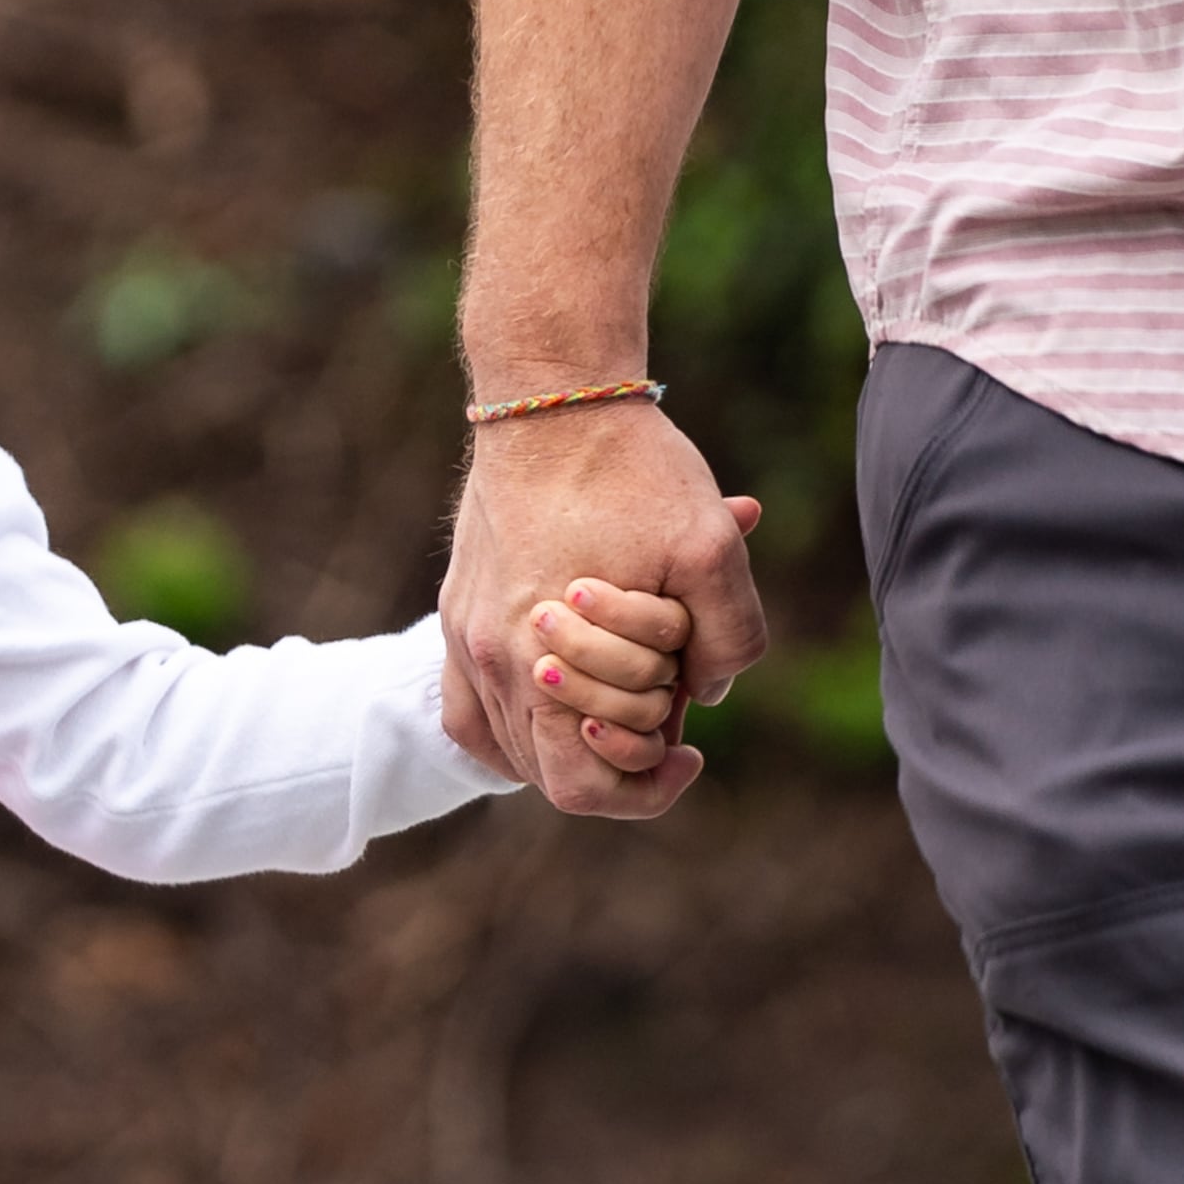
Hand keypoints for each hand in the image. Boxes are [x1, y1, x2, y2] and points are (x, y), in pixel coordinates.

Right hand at [438, 400, 767, 818]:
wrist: (551, 394)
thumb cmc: (632, 467)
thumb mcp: (709, 546)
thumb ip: (726, 634)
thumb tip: (706, 693)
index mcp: (540, 663)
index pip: (581, 785)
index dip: (646, 788)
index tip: (691, 752)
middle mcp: (490, 662)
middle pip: (549, 774)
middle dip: (617, 761)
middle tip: (667, 716)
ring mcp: (464, 638)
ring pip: (510, 747)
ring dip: (573, 739)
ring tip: (624, 702)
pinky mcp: (457, 611)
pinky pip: (470, 711)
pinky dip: (517, 727)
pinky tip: (555, 707)